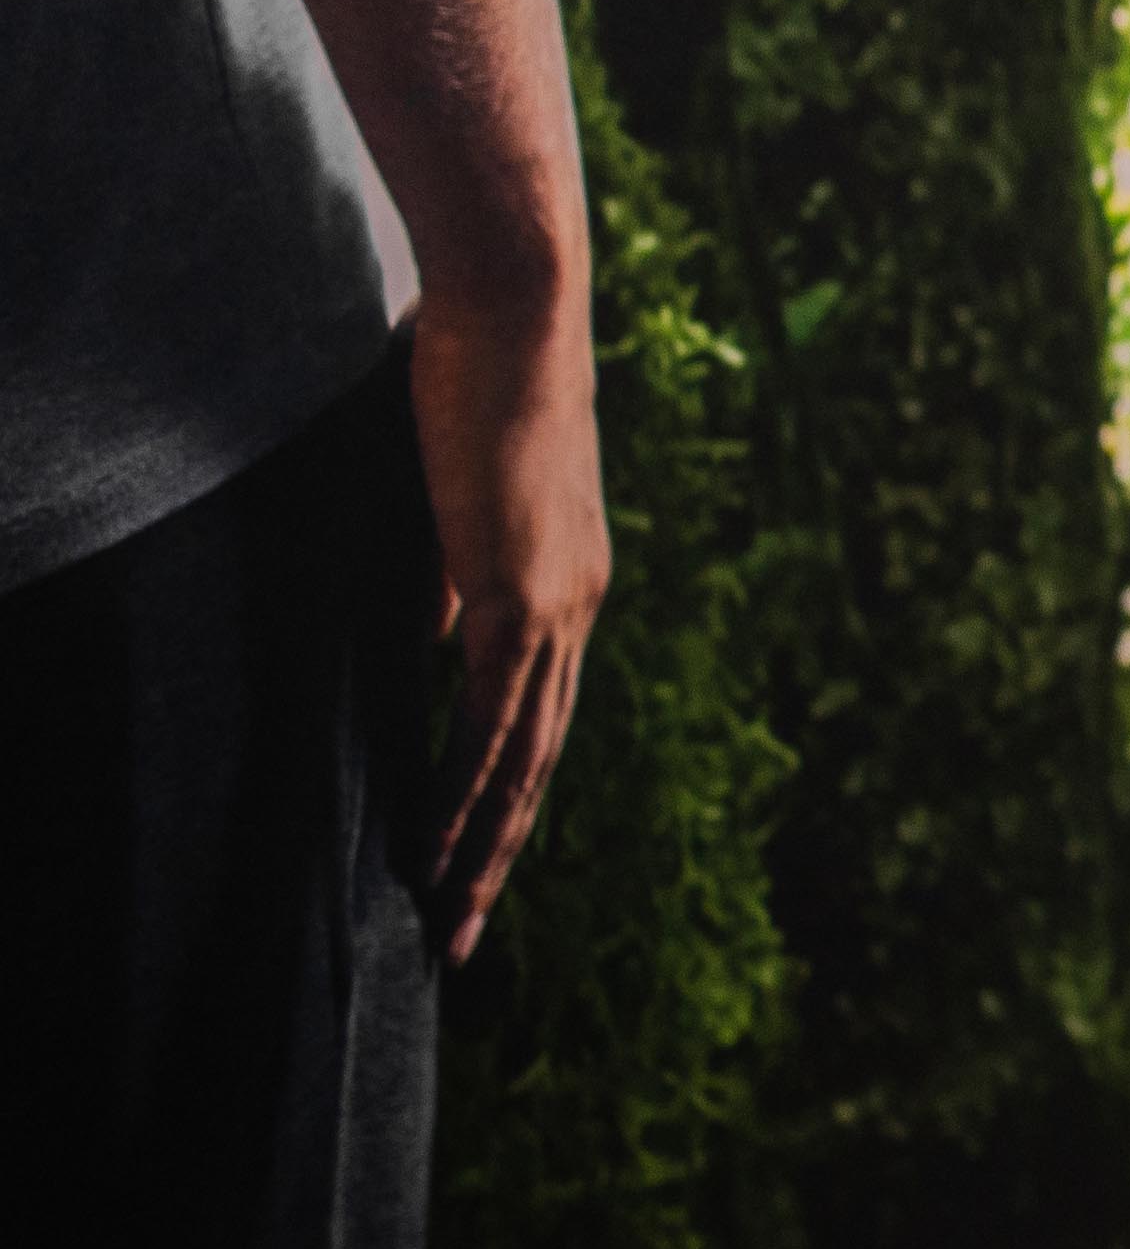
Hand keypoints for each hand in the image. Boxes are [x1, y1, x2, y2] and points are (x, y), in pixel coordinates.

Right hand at [403, 286, 605, 959]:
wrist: (514, 315)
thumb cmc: (478, 383)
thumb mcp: (461, 501)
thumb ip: (452, 578)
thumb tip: (431, 638)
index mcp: (571, 586)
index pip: (539, 717)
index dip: (505, 794)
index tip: (472, 858)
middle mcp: (580, 608)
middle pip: (541, 761)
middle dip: (499, 853)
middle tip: (459, 933)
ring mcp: (557, 605)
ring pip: (522, 758)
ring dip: (480, 843)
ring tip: (444, 915)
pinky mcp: (518, 593)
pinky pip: (489, 713)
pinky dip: (463, 782)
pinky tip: (432, 837)